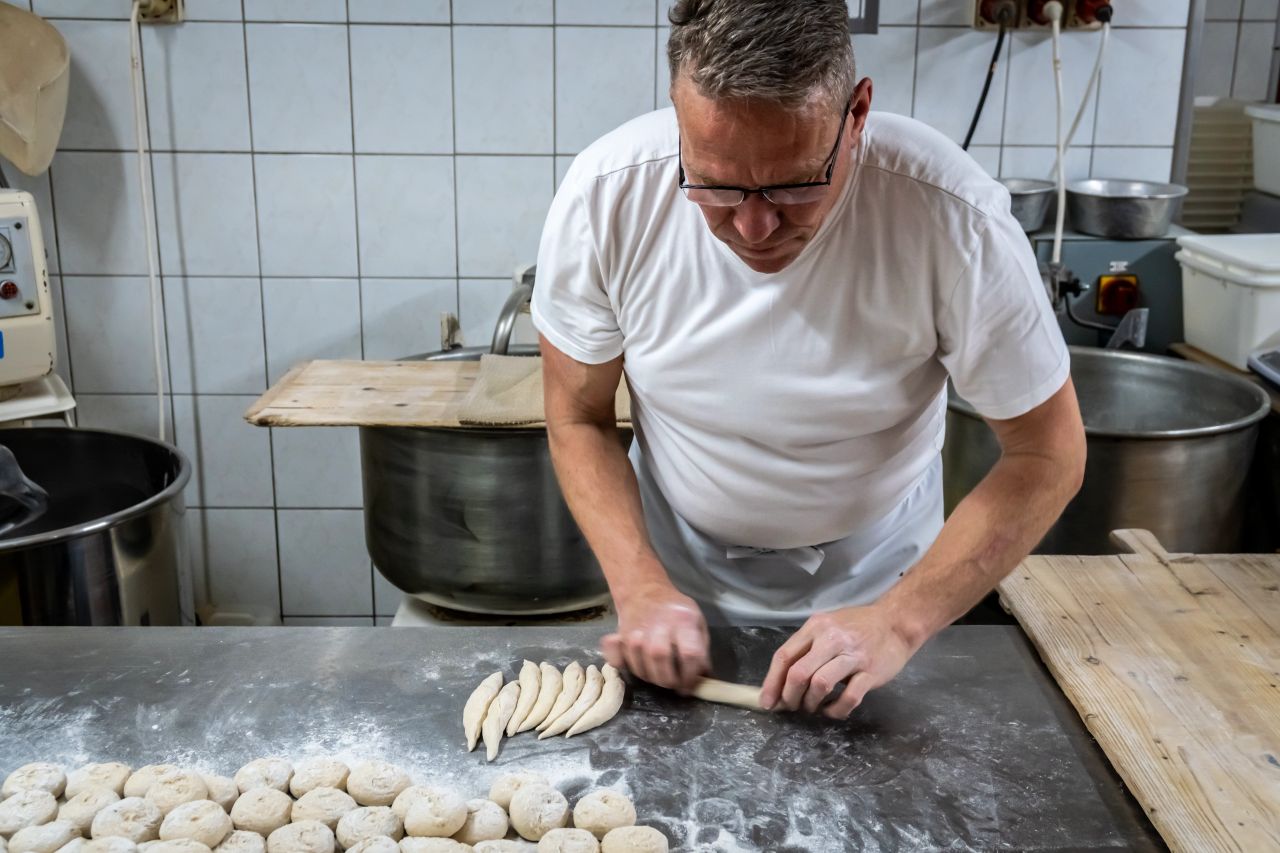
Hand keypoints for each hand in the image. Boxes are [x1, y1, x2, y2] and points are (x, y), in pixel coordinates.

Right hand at [601, 580, 708, 691]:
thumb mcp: (697, 622)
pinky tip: (634, 663)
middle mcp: (658, 624)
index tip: (689, 686)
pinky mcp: (619, 636)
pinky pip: (617, 660)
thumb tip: (703, 679)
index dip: (690, 676)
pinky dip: (623, 665)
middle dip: (668, 680)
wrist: (644, 591)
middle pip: (661, 659)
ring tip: (658, 673)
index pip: (690, 654)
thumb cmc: (675, 611)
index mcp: (683, 620)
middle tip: (673, 683)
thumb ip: (702, 650)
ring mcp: (636, 630)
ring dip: (650, 677)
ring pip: (640, 664)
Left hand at [759, 604, 920, 718]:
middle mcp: (831, 639)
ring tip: (812, 707)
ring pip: (820, 685)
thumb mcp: (827, 627)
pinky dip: (835, 710)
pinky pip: (848, 698)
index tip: (766, 702)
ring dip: (810, 703)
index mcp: (816, 627)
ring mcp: (853, 656)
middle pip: (798, 673)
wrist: (897, 623)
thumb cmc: (858, 626)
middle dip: (789, 697)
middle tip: (791, 707)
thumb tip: (782, 680)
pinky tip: (832, 709)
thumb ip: (806, 648)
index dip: (771, 682)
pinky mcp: (871, 672)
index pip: (784, 656)